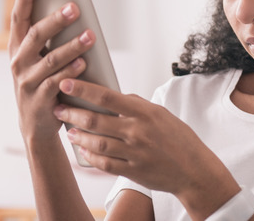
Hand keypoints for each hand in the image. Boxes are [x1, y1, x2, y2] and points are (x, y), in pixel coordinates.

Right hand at [8, 0, 95, 143]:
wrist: (35, 124)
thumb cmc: (41, 83)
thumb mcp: (36, 60)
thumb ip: (46, 40)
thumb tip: (70, 9)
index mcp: (17, 49)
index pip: (17, 20)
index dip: (23, 1)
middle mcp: (18, 63)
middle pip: (36, 36)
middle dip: (56, 20)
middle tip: (75, 8)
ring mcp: (27, 82)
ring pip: (50, 60)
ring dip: (72, 47)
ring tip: (90, 36)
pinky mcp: (40, 100)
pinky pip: (56, 83)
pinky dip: (70, 73)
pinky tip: (82, 64)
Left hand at [53, 79, 241, 217]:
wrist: (194, 170)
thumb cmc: (179, 139)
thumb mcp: (162, 114)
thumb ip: (138, 106)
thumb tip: (115, 96)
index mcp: (145, 113)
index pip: (108, 97)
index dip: (83, 89)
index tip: (66, 82)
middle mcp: (138, 132)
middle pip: (96, 120)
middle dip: (72, 113)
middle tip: (59, 108)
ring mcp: (134, 153)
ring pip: (96, 142)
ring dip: (78, 135)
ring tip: (68, 130)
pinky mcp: (132, 171)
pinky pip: (104, 163)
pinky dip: (90, 156)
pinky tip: (82, 150)